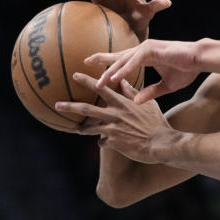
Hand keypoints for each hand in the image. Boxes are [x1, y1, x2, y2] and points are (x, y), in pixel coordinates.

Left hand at [55, 73, 176, 162]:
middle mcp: (115, 115)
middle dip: (70, 106)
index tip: (75, 75)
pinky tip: (109, 143)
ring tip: (72, 128)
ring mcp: (113, 129)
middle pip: (87, 109)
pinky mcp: (113, 142)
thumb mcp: (148, 104)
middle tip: (57, 104)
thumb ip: (133, 93)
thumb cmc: (156, 123)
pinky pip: (103, 141)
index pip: (102, 88)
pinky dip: (104, 141)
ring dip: (79, 128)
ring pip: (90, 127)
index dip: (88, 81)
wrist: (161, 143)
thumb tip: (123, 81)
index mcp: (123, 104)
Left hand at [86, 38, 201, 102]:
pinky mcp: (152, 50)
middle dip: (101, 60)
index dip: (108, 62)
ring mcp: (147, 48)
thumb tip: (136, 101)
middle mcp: (143, 50)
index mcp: (145, 56)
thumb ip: (150, 92)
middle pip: (118, 56)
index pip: (123, 58)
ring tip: (99, 82)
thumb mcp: (166, 85)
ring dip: (111, 72)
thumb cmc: (187, 70)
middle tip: (84, 63)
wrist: (200, 60)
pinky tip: (116, 78)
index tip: (92, 64)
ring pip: (124, 60)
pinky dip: (125, 70)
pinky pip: (135, 61)